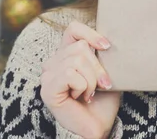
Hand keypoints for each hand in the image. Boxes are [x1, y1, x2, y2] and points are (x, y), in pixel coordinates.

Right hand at [40, 21, 120, 138]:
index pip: (73, 29)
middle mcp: (53, 62)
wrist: (97, 127)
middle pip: (80, 47)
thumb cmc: (102, 101)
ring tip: (90, 93)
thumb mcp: (105, 72)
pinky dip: (82, 86)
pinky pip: (69, 74)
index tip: (107, 47)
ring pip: (76, 60)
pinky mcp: (47, 89)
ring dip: (91, 80)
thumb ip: (101, 55)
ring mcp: (48, 75)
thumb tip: (109, 40)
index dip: (90, 34)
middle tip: (102, 85)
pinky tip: (81, 98)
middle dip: (97, 67)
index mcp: (66, 55)